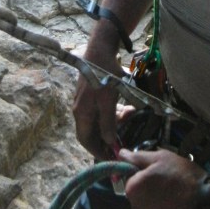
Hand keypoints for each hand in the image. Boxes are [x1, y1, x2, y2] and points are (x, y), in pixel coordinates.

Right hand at [72, 25, 123, 158]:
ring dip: (113, 123)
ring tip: (128, 117)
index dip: (96, 151)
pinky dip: (113, 113)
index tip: (110, 157)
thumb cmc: (103, 76)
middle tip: (121, 143)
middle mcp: (81, 110)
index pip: (86, 140)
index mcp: (82, 114)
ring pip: (99, 120)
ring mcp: (85, 102)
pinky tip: (126, 108)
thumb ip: (107, 123)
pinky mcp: (92, 94)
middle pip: (92, 132)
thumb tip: (109, 142)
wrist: (100, 50)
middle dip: (107, 138)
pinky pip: (102, 110)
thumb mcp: (108, 101)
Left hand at [119, 148, 206, 208]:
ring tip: (178, 205)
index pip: (132, 184)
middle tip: (171, 191)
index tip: (161, 178)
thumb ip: (138, 157)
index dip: (146, 179)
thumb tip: (121, 154)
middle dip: (151, 197)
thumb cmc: (184, 176)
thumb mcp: (162, 158)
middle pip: (140, 203)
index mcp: (133, 190)